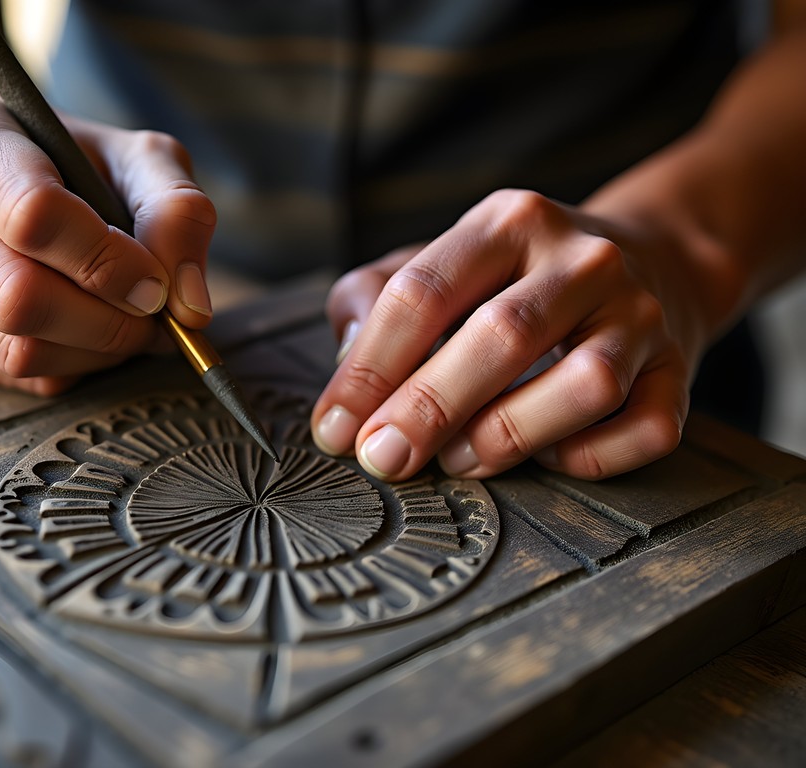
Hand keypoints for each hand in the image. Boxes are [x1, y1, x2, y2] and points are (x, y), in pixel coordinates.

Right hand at [0, 99, 215, 394]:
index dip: (110, 262)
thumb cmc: (79, 165)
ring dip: (96, 350)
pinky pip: (11, 378)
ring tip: (123, 318)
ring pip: (16, 351)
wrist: (6, 175)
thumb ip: (178, 213)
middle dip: (108, 322)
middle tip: (149, 313)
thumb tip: (190, 306)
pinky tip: (83, 330)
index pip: (35, 217)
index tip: (155, 281)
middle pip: (17, 299)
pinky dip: (70, 366)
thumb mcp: (140, 160)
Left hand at [311, 189, 696, 480]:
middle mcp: (582, 259)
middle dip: (428, 407)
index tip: (336, 429)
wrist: (654, 258)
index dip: (369, 368)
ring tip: (459, 459)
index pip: (424, 291)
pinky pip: (643, 429)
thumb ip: (376, 298)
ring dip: (509, 435)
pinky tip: (545, 454)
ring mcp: (641, 314)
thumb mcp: (443, 261)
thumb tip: (346, 367)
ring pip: (585, 385)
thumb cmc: (518, 277)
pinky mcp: (680, 369)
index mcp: (508, 222)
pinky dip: (588, 458)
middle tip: (383, 459)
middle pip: (501, 336)